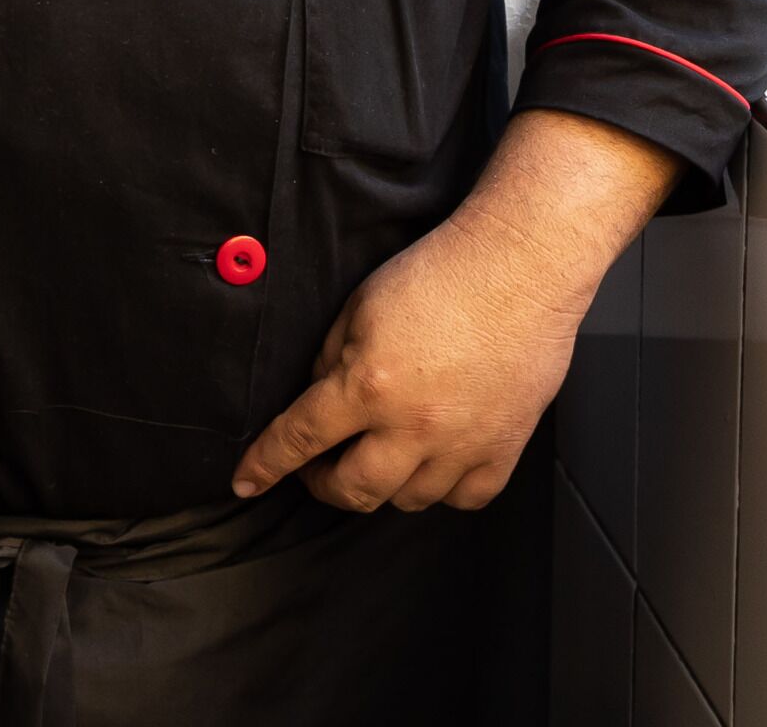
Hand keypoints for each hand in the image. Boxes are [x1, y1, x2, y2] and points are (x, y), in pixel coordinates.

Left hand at [231, 108, 676, 511]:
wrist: (520, 266)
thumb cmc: (442, 274)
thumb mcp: (360, 306)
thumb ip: (330, 359)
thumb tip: (316, 400)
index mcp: (369, 385)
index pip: (299, 438)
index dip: (265, 464)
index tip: (246, 482)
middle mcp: (414, 426)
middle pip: (352, 490)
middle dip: (322, 484)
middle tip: (318, 467)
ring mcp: (463, 445)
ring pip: (408, 500)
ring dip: (384, 484)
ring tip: (380, 455)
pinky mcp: (505, 449)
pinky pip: (464, 498)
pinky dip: (442, 488)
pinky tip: (433, 462)